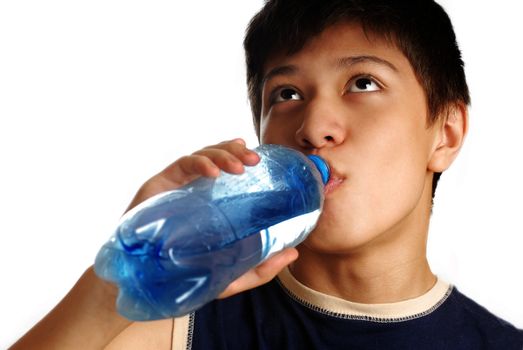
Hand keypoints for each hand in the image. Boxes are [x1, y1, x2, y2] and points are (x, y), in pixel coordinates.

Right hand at [126, 138, 297, 298]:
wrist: (145, 284)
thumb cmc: (186, 276)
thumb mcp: (229, 276)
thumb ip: (260, 268)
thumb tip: (293, 252)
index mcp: (211, 202)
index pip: (229, 171)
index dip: (244, 158)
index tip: (262, 159)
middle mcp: (195, 189)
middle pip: (218, 157)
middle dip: (237, 152)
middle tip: (255, 159)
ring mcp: (178, 186)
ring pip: (202, 155)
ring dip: (222, 154)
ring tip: (239, 166)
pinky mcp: (159, 186)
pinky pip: (181, 165)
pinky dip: (199, 163)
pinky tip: (212, 173)